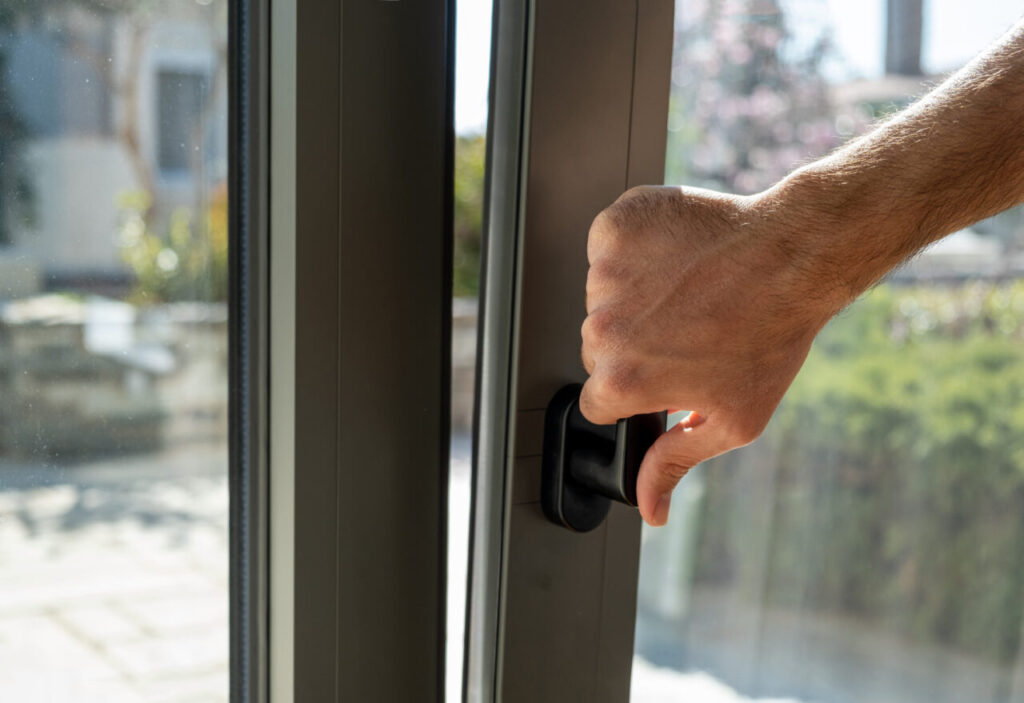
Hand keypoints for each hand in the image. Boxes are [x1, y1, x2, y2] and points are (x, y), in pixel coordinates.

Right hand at [580, 185, 833, 525]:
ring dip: (636, 297)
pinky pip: (607, 247)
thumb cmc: (770, 339)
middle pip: (598, 350)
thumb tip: (649, 509)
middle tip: (690, 331)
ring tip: (690, 291)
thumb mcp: (732, 421)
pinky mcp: (615, 228)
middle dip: (636, 347)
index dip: (635, 394)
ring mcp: (605, 274)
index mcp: (622, 381)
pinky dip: (634, 250)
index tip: (667, 374)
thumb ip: (674, 464)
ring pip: (603, 298)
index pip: (598, 401)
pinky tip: (677, 257)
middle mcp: (602, 329)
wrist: (795, 256)